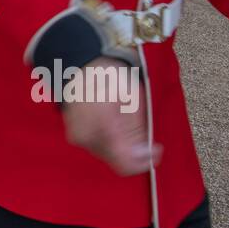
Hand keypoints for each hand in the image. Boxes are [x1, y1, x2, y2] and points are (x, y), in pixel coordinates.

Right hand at [62, 58, 160, 175]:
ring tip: (121, 116)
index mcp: (103, 130)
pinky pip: (95, 143)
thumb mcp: (133, 100)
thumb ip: (139, 131)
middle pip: (117, 159)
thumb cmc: (109, 76)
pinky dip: (106, 136)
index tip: (155, 148)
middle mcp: (87, 139)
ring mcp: (78, 137)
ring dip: (119, 141)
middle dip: (131, 146)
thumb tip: (146, 155)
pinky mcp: (74, 134)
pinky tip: (109, 117)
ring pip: (106, 152)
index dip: (144, 161)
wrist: (80, 62)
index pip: (126, 165)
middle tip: (137, 124)